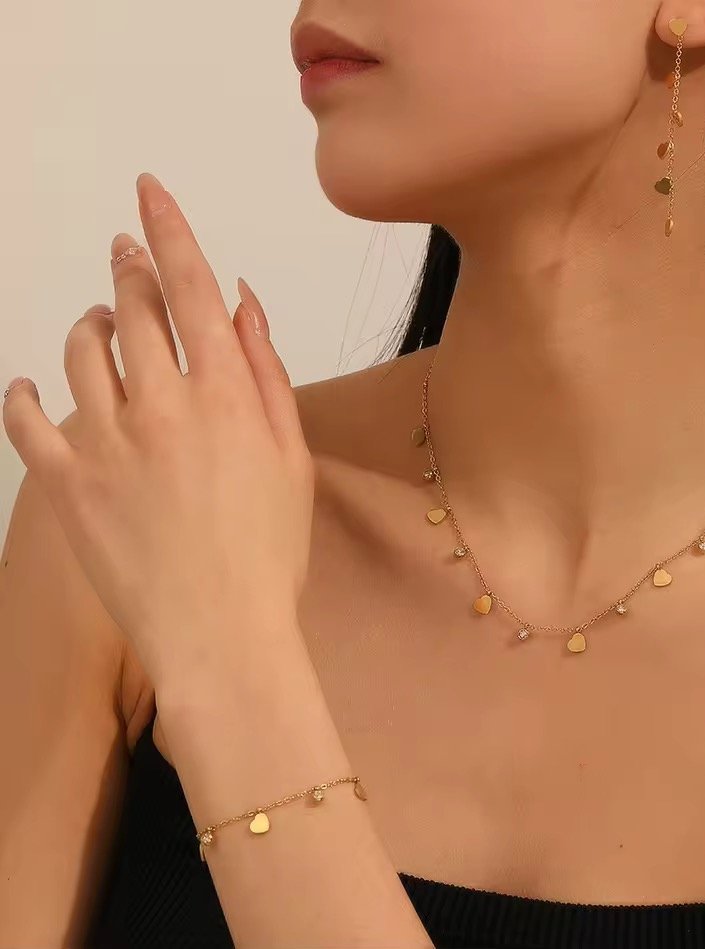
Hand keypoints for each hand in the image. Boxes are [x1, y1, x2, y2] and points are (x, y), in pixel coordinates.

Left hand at [2, 173, 315, 690]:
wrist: (222, 633)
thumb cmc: (269, 552)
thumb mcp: (293, 459)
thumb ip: (268, 374)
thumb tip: (245, 307)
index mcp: (228, 397)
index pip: (193, 290)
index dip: (170, 231)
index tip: (149, 191)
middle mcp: (164, 405)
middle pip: (132, 309)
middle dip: (127, 269)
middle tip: (124, 255)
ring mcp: (108, 443)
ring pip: (79, 353)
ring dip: (87, 323)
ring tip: (96, 322)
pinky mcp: (66, 484)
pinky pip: (26, 421)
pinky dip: (23, 395)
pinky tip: (29, 387)